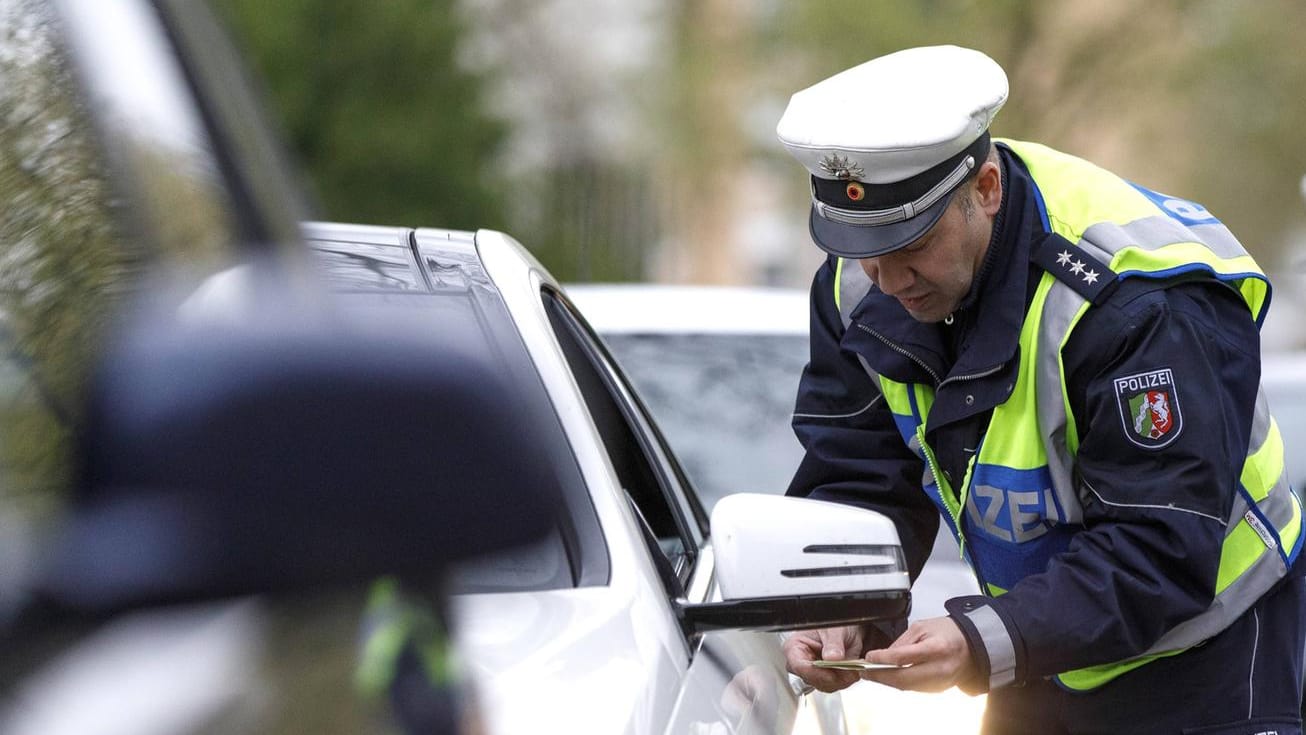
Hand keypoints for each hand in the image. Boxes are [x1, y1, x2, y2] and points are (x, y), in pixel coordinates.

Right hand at [782, 625, 868, 692]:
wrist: (850, 628)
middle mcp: (801, 661)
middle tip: (849, 669)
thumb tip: (832, 657)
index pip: (799, 666)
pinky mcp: (824, 678)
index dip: (816, 673)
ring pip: (823, 685)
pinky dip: (844, 680)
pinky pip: (833, 686)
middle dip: (832, 677)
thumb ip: (833, 642)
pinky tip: (850, 670)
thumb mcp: (835, 629)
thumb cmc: (837, 624)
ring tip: (852, 668)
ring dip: (841, 680)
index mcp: (795, 647)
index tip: (832, 674)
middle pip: (811, 679)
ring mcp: (812, 671)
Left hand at [860, 616, 974, 692]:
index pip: (904, 657)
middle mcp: (940, 669)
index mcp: (937, 648)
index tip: (870, 657)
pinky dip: (899, 683)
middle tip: (865, 671)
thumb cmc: (949, 632)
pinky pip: (914, 688)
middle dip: (880, 676)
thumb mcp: (923, 627)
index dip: (883, 659)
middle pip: (903, 679)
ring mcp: (940, 682)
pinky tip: (889, 676)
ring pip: (907, 686)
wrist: (972, 646)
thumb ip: (902, 642)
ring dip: (887, 681)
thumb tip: (884, 656)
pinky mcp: (938, 689)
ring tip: (873, 673)